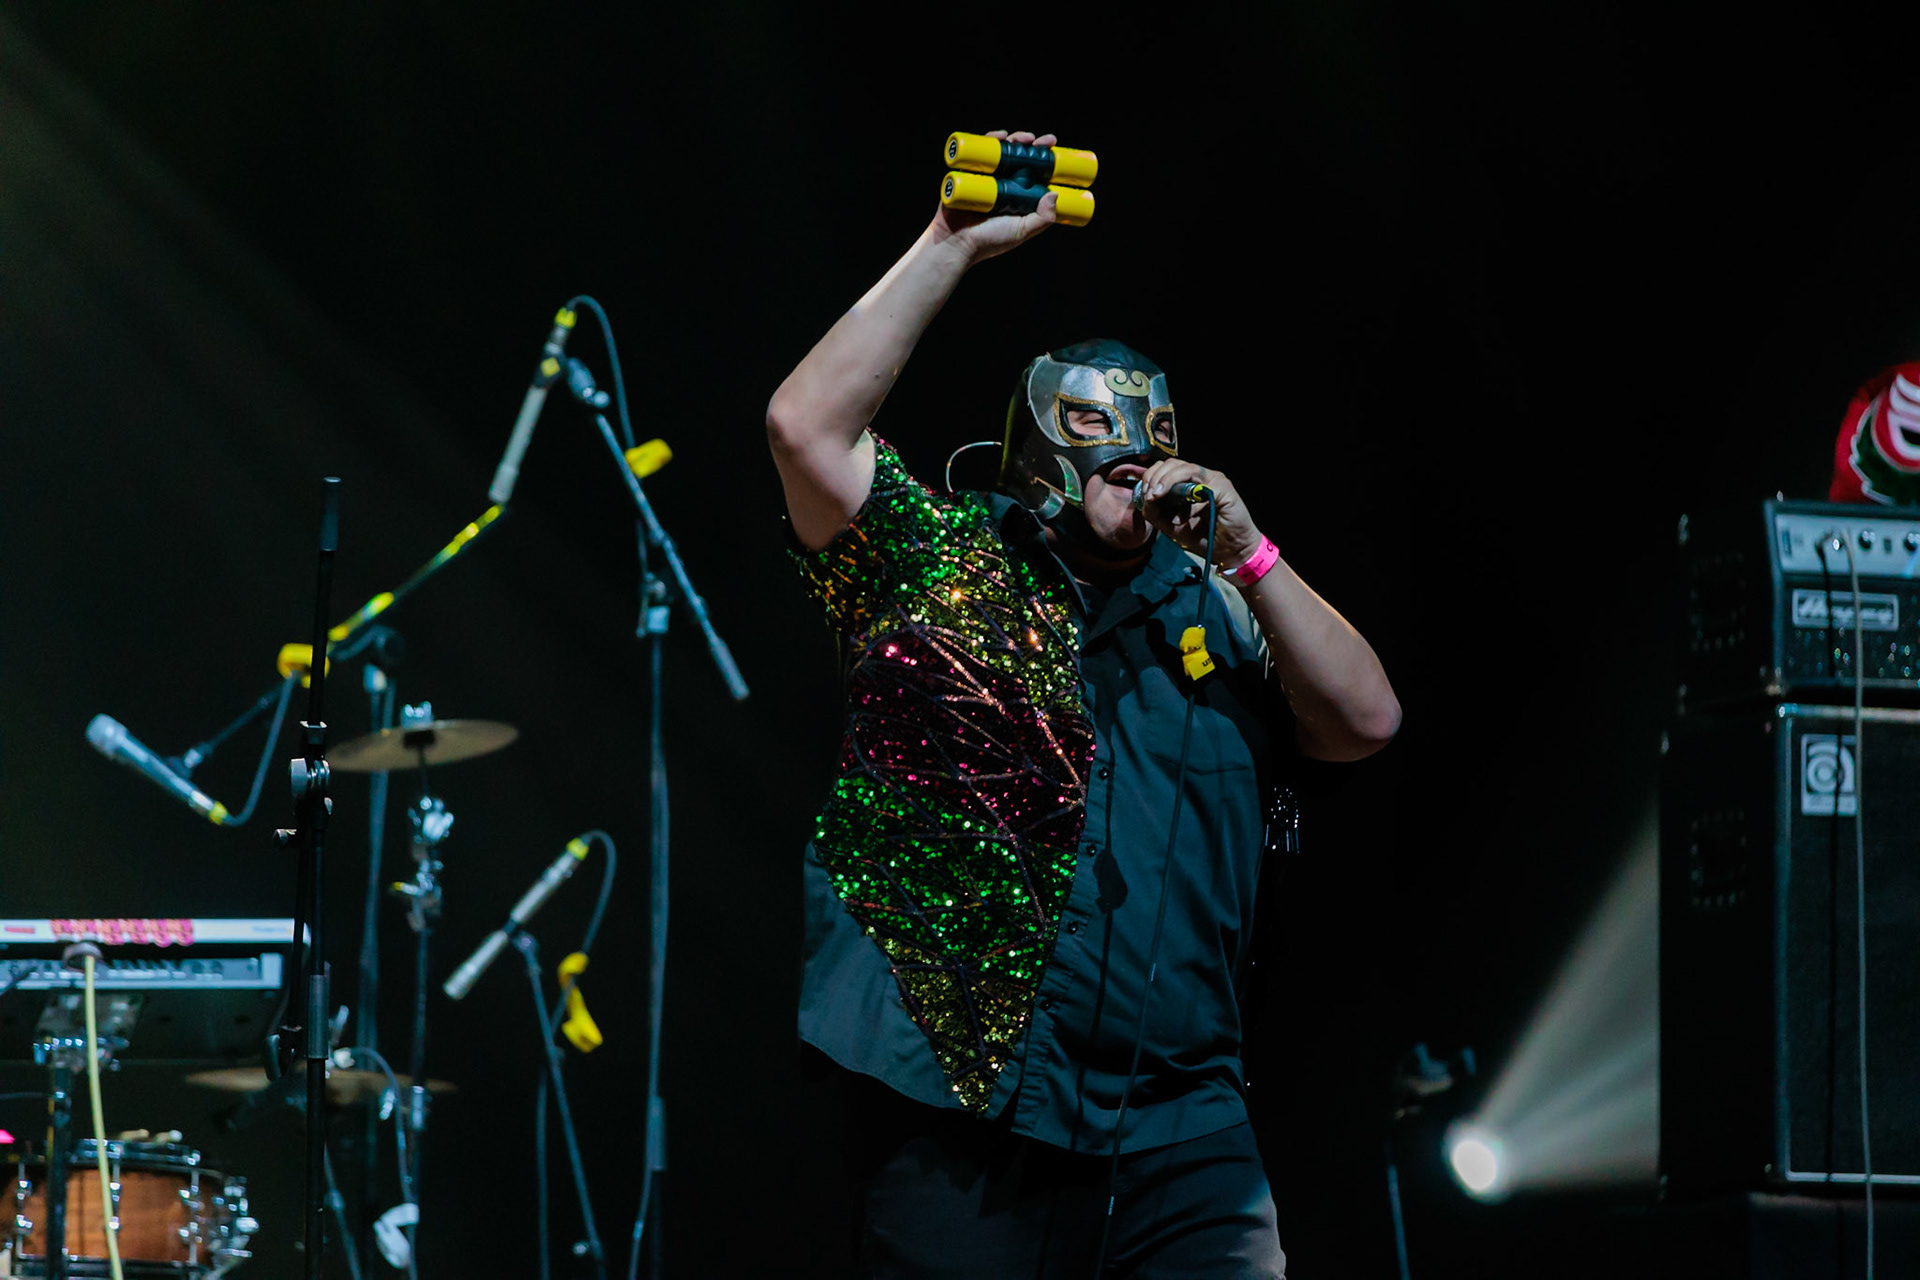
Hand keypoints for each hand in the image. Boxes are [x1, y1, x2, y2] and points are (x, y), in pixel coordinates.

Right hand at [929, 129, 1058, 265]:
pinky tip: (1001, 136)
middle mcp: (1004, 183)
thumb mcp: (1021, 231)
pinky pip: (980, 152)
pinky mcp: (969, 171)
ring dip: (1016, 140)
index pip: (1036, 172)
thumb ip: (1041, 219)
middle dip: (1034, 146)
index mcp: (1019, 195)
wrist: (956, 242)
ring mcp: (987, 176)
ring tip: (1025, 139)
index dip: (1046, 159)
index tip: (1054, 149)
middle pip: (1021, 157)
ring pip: (1004, 151)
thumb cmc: (989, 241)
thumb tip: (1054, 195)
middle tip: (1044, 141)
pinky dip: (990, 140)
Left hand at [1136, 458, 1265, 573]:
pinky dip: (1180, 485)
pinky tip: (1173, 499)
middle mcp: (1201, 478)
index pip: (1165, 470)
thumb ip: (1157, 513)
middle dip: (1154, 477)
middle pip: (1171, 464)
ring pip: (1183, 467)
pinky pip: (1197, 477)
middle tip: (1148, 495)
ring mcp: (1212, 480)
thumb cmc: (1205, 538)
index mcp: (1189, 485)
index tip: (1143, 495)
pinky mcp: (1222, 486)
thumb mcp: (1172, 527)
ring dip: (1164, 479)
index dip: (1151, 478)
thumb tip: (1143, 500)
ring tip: (1155, 495)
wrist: (1230, 551)